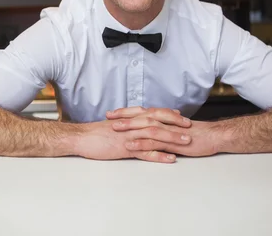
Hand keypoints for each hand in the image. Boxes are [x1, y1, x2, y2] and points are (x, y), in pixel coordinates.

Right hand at [74, 120, 188, 162]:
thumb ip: (127, 125)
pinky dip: (159, 155)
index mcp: (129, 119)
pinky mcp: (125, 148)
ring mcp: (129, 137)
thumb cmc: (95, 133)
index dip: (168, 115)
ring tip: (186, 142)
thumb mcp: (113, 126)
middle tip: (190, 127)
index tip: (181, 118)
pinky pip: (145, 152)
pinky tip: (170, 158)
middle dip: (175, 124)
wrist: (81, 138)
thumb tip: (137, 126)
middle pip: (158, 121)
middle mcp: (131, 125)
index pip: (153, 113)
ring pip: (154, 135)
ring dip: (172, 138)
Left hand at [107, 107, 221, 156]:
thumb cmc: (196, 134)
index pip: (141, 112)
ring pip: (145, 127)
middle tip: (108, 117)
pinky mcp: (172, 142)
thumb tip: (150, 129)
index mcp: (163, 119)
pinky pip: (154, 142)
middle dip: (123, 116)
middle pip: (140, 116)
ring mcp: (167, 132)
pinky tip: (130, 145)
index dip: (126, 112)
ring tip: (114, 128)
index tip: (112, 113)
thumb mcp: (176, 130)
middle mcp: (164, 122)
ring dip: (129, 127)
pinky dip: (141, 143)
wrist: (214, 137)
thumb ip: (163, 128)